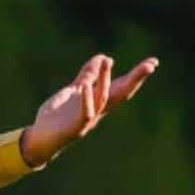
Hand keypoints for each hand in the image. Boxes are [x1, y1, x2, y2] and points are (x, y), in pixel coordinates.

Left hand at [20, 54, 158, 165]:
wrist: (41, 137)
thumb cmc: (59, 115)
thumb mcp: (73, 91)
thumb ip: (87, 76)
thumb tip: (103, 57)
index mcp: (98, 101)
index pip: (121, 86)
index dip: (137, 75)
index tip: (153, 62)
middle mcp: (98, 110)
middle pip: (121, 93)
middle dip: (136, 79)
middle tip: (150, 65)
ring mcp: (89, 118)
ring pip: (102, 98)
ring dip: (105, 79)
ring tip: (107, 61)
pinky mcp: (77, 126)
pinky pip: (85, 113)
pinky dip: (86, 100)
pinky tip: (85, 86)